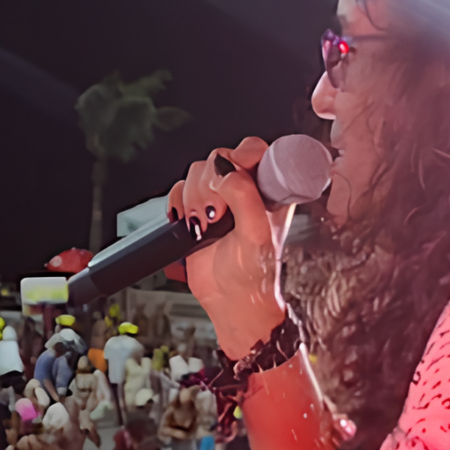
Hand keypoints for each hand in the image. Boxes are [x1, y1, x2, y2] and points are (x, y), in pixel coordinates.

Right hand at [163, 136, 294, 356]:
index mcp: (271, 188)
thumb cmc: (253, 274)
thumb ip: (244, 195)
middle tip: (217, 214)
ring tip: (205, 226)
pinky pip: (178, 189)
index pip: (255, 149)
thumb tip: (223, 168)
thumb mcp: (256, 233)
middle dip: (211, 185)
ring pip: (196, 171)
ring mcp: (220, 198)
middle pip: (219, 156)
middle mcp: (246, 188)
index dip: (240, 158)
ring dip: (194, 198)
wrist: (230, 300)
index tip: (233, 183)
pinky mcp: (196, 209)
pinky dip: (178, 205)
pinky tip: (190, 224)